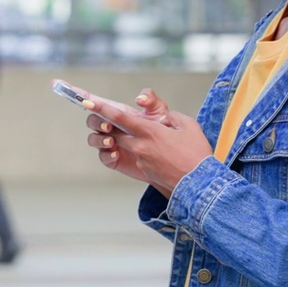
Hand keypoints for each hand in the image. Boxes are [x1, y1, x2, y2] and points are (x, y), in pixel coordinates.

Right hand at [82, 87, 164, 183]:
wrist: (168, 157)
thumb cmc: (162, 130)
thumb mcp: (160, 112)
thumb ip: (151, 100)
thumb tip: (138, 99)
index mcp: (116, 112)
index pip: (94, 101)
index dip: (76, 92)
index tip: (58, 84)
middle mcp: (109, 126)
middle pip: (91, 120)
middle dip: (96, 121)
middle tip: (109, 126)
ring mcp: (109, 143)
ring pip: (93, 139)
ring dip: (100, 139)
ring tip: (113, 142)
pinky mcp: (113, 159)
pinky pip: (103, 157)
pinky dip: (107, 155)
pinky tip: (117, 153)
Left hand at [84, 88, 209, 194]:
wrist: (200, 184)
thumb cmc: (196, 152)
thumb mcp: (187, 125)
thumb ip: (169, 116)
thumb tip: (158, 118)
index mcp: (149, 131)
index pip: (119, 117)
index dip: (102, 108)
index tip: (87, 102)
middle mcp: (139, 146)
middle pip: (114, 131)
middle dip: (110, 124)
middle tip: (112, 118)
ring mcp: (140, 160)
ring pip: (124, 144)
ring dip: (127, 138)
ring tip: (144, 137)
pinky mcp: (143, 171)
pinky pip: (136, 157)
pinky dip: (141, 151)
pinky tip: (156, 152)